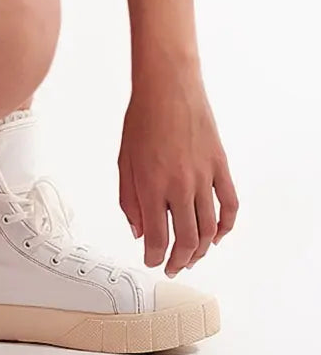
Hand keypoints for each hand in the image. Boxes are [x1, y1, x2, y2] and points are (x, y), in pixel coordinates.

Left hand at [118, 72, 238, 276]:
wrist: (168, 87)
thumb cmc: (143, 118)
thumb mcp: (124, 161)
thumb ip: (129, 200)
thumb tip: (138, 230)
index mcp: (151, 185)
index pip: (156, 237)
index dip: (154, 256)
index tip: (152, 261)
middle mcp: (179, 185)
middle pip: (187, 240)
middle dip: (179, 261)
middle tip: (173, 267)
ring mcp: (203, 177)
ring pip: (209, 229)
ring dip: (202, 250)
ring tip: (193, 257)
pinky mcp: (220, 166)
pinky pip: (229, 205)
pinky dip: (226, 226)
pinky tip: (218, 235)